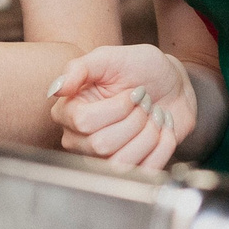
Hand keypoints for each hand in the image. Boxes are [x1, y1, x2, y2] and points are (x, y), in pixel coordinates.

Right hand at [47, 44, 194, 169]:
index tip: (133, 93)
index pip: (85, 122)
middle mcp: (81, 140)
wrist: (172, 82)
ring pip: (122, 162)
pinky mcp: (133, 169)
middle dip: (136, 119)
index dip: (118, 107)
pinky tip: (163, 129)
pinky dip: (163, 145)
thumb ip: (79, 68)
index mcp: (69, 112)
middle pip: (103, 145)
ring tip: (153, 116)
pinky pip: (146, 170)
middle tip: (145, 103)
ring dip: (149, 134)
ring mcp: (106, 158)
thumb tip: (56, 89)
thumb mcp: (109, 57)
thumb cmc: (139, 67)